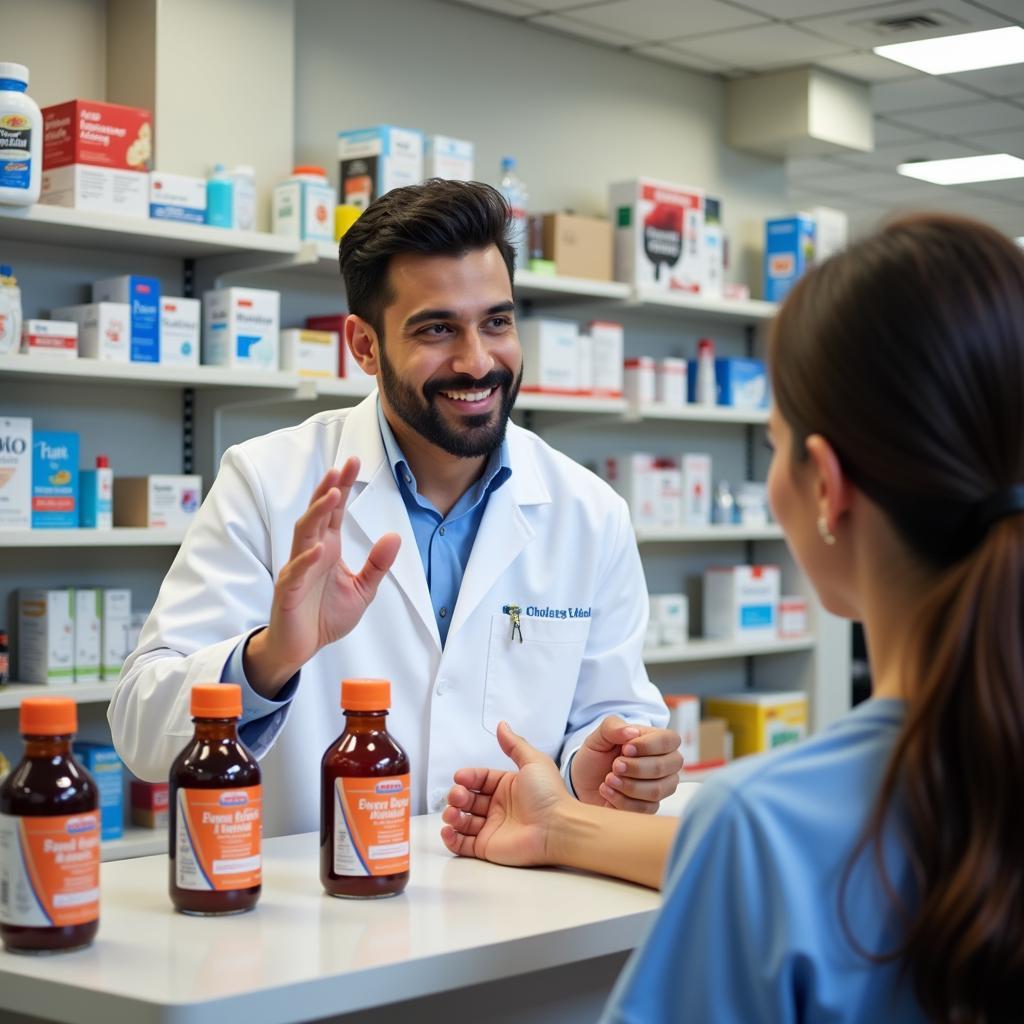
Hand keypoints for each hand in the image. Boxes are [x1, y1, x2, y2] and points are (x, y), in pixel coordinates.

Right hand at [245, 458, 400, 693]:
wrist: (301, 647)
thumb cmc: (324, 615)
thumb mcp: (362, 590)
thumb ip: (377, 564)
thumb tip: (395, 536)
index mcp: (327, 548)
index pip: (334, 512)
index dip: (342, 486)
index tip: (353, 462)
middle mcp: (310, 553)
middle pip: (317, 514)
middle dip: (328, 489)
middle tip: (341, 466)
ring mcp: (297, 569)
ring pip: (303, 535)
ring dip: (316, 514)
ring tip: (331, 494)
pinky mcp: (288, 591)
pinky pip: (295, 572)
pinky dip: (305, 561)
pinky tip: (318, 550)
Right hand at [440, 721, 571, 866]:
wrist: (558, 829)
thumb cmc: (549, 795)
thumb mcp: (533, 762)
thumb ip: (514, 744)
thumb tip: (502, 725)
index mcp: (507, 787)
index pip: (479, 779)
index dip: (468, 777)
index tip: (459, 777)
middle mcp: (498, 807)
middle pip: (467, 799)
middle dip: (456, 796)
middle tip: (457, 797)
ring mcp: (492, 828)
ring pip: (462, 821)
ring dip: (451, 815)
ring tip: (453, 813)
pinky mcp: (488, 848)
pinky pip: (462, 845)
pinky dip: (451, 839)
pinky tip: (448, 830)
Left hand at [570, 716, 682, 813]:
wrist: (583, 781)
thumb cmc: (596, 755)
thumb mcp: (599, 736)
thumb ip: (613, 727)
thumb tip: (632, 732)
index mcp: (657, 740)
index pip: (669, 740)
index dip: (647, 746)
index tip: (625, 749)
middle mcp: (665, 764)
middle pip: (663, 767)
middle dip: (636, 767)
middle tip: (615, 766)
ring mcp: (660, 787)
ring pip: (655, 790)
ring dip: (628, 785)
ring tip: (608, 779)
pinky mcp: (649, 807)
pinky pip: (644, 808)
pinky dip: (621, 800)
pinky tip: (607, 791)